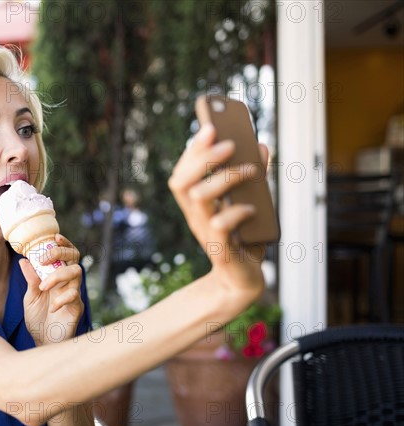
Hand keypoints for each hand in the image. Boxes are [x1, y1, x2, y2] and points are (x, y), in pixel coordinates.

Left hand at [20, 234, 84, 345]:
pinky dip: (61, 298)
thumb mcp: (30, 297)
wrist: (43, 343)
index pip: (66, 254)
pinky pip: (74, 296)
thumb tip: (24, 260)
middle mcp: (68, 283)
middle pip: (75, 258)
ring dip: (58, 275)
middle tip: (44, 261)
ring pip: (77, 272)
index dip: (64, 244)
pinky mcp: (77, 308)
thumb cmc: (38, 320)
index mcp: (58, 277)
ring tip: (43, 287)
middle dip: (60, 253)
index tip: (54, 237)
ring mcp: (74, 294)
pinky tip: (52, 307)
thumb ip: (30, 279)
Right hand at [168, 109, 266, 300]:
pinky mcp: (220, 250)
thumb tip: (261, 146)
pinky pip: (220, 227)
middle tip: (229, 144)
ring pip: (199, 199)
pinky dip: (237, 212)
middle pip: (182, 182)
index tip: (210, 127)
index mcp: (197, 204)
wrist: (243, 280)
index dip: (193, 150)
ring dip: (225, 179)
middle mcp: (196, 216)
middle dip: (204, 158)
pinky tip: (253, 208)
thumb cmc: (244, 238)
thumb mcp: (250, 201)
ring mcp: (205, 233)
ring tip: (251, 171)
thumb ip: (254, 175)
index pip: (182, 172)